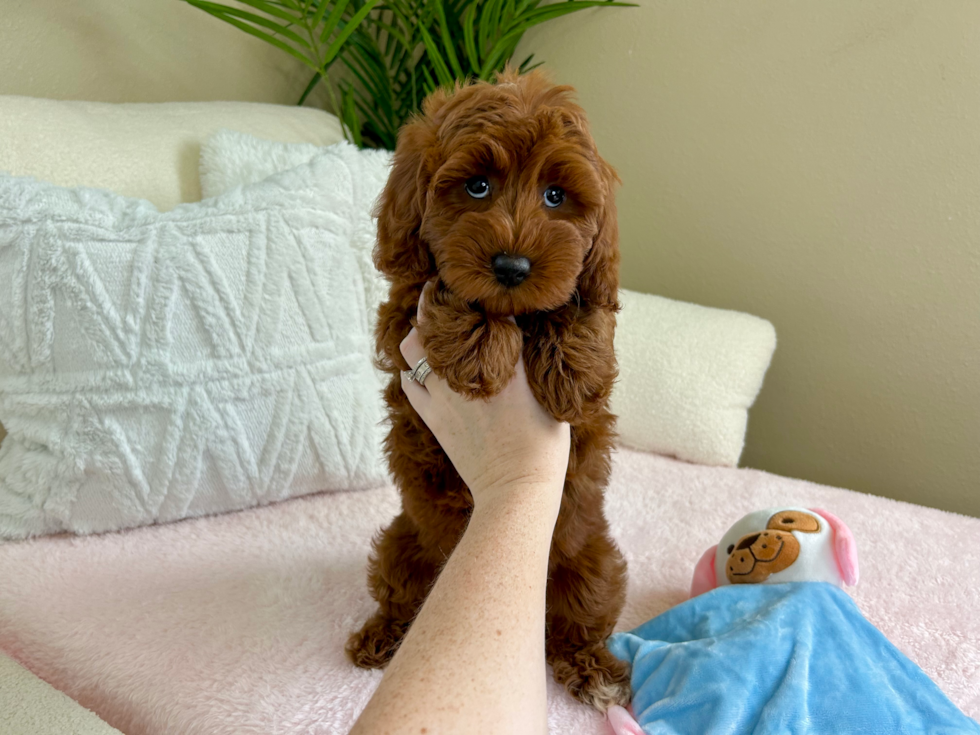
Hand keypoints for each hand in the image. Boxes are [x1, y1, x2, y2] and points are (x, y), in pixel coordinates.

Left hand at [400, 283, 570, 511]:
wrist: (517, 488)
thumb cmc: (544, 444)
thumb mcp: (549, 392)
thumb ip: (534, 359)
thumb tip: (524, 333)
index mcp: (503, 360)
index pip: (478, 310)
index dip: (469, 292)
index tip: (469, 282)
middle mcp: (467, 370)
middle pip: (434, 320)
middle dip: (435, 304)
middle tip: (444, 297)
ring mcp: (443, 393)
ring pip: (412, 347)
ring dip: (418, 335)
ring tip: (431, 332)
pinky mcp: (432, 416)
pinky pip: (408, 382)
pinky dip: (412, 370)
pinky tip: (424, 369)